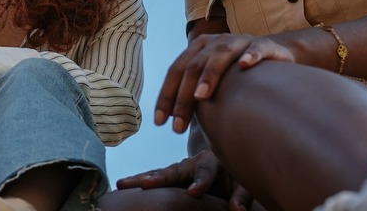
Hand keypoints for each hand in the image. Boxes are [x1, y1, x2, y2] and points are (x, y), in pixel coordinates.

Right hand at [115, 150, 253, 208]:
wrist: (225, 168)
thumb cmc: (236, 178)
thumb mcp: (244, 185)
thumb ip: (241, 196)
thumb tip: (236, 210)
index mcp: (211, 162)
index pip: (205, 172)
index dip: (200, 182)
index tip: (194, 192)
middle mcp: (190, 163)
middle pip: (174, 171)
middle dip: (159, 178)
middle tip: (145, 185)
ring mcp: (178, 170)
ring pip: (158, 173)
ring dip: (141, 179)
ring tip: (122, 183)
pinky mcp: (170, 177)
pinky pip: (153, 178)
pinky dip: (139, 181)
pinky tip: (123, 185)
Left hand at [155, 33, 294, 132]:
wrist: (273, 52)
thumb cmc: (236, 73)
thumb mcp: (214, 80)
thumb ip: (196, 94)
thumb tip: (174, 122)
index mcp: (198, 49)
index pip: (176, 71)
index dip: (166, 96)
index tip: (160, 122)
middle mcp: (215, 43)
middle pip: (193, 67)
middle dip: (183, 97)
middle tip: (178, 126)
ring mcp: (239, 42)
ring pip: (220, 56)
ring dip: (209, 75)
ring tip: (200, 96)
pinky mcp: (264, 45)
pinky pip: (257, 49)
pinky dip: (250, 56)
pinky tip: (244, 65)